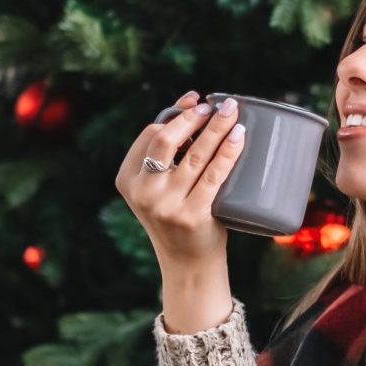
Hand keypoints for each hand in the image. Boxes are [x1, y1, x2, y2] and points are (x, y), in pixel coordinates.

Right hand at [115, 90, 246, 266]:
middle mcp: (142, 192)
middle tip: (215, 107)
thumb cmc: (179, 216)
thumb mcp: (160, 188)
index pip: (150, 135)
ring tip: (231, 111)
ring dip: (215, 128)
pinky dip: (227, 152)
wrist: (188, 264)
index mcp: (127, 179)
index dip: (176, 114)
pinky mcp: (191, 215)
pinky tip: (238, 136)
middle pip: (165, 140)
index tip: (196, 102)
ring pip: (193, 155)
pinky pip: (213, 175)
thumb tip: (195, 105)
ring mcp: (166, 205)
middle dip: (192, 117)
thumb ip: (168, 155)